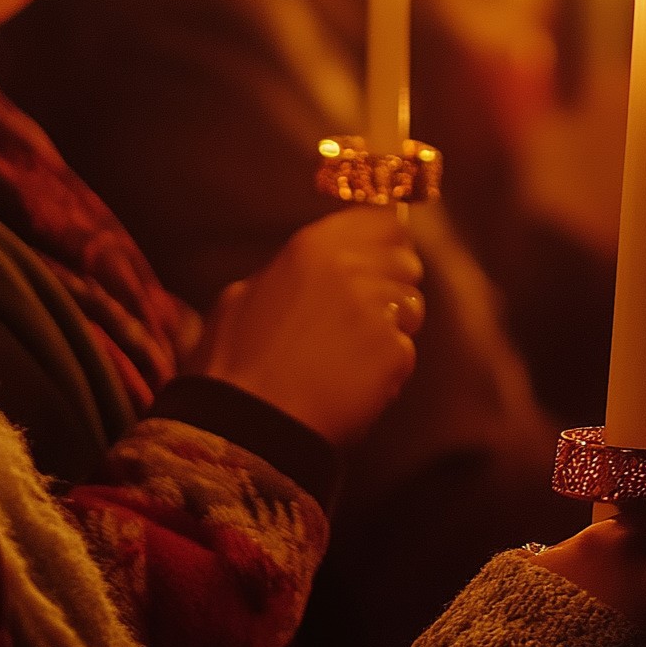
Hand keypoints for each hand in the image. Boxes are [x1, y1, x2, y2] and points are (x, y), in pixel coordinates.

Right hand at [194, 206, 424, 444]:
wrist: (249, 425)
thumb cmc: (234, 363)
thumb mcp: (243, 296)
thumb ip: (287, 272)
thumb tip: (310, 267)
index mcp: (313, 246)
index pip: (384, 221)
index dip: (386, 242)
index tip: (382, 256)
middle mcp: (352, 268)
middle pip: (406, 262)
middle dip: (391, 285)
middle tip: (362, 316)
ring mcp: (376, 311)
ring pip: (411, 308)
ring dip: (391, 328)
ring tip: (353, 354)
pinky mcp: (392, 354)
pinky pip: (404, 353)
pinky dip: (386, 370)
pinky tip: (352, 383)